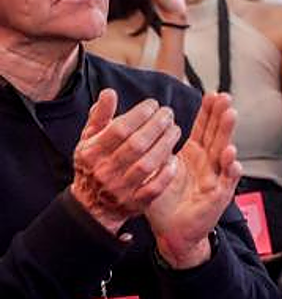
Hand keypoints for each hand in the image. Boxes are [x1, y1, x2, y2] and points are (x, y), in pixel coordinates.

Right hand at [70, 90, 181, 233]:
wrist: (91, 205)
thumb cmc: (94, 164)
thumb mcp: (89, 140)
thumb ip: (99, 117)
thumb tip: (108, 92)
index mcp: (92, 153)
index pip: (119, 129)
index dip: (139, 114)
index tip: (153, 104)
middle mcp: (105, 171)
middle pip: (136, 144)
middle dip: (157, 125)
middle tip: (169, 113)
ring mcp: (120, 189)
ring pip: (147, 164)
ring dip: (165, 144)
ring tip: (175, 129)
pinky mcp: (134, 203)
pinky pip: (154, 189)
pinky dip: (165, 174)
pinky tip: (174, 159)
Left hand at [146, 93, 242, 267]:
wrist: (174, 232)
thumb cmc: (165, 202)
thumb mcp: (154, 172)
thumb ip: (151, 152)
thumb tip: (140, 129)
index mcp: (195, 155)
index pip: (203, 128)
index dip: (208, 112)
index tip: (212, 93)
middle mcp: (209, 162)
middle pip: (216, 134)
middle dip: (221, 115)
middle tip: (224, 96)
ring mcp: (216, 177)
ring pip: (224, 150)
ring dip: (228, 133)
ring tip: (230, 116)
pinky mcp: (219, 194)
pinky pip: (227, 180)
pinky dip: (231, 168)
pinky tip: (231, 156)